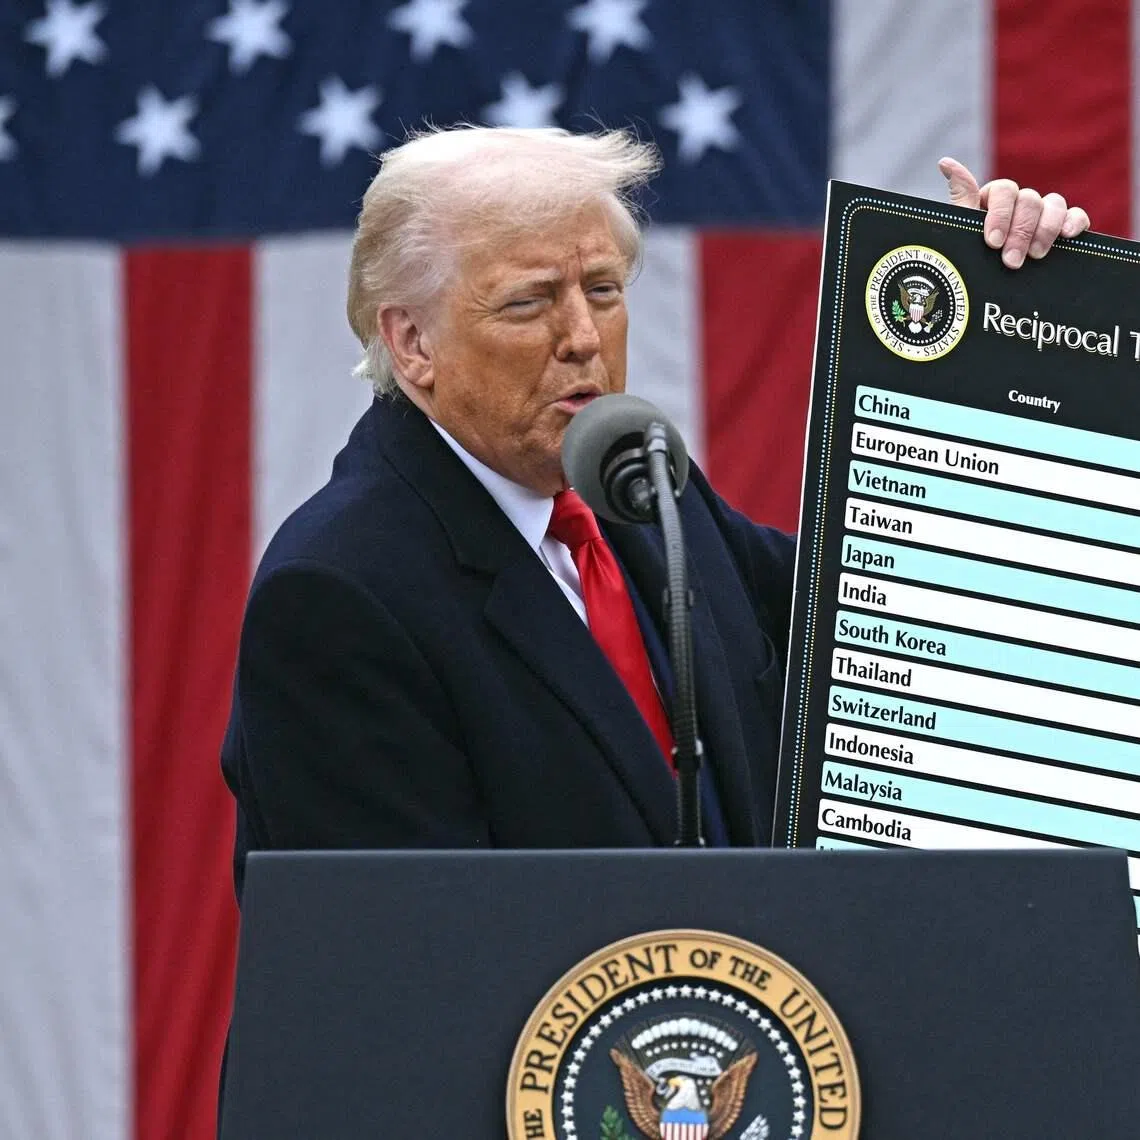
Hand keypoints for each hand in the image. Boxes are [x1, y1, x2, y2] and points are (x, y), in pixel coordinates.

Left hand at [938, 156, 1090, 268]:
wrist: (985, 289)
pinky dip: (1074, 221)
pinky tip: (1067, 235)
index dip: (1000, 214)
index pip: (1004, 190)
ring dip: (1046, 229)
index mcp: (994, 199)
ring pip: (1054, 204)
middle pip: (1029, 200)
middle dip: (1021, 232)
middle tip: (1012, 261)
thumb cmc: (970, 258)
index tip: (992, 242)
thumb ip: (961, 199)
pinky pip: (1076, 215)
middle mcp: (1019, 203)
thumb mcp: (961, 231)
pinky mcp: (1062, 228)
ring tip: (1036, 255)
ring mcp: (1042, 214)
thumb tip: (945, 162)